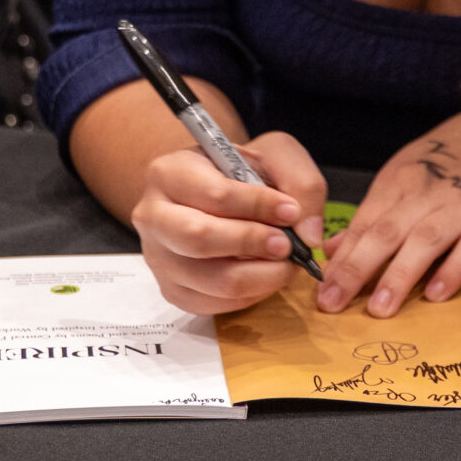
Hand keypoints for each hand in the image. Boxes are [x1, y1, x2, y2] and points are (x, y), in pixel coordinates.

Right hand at [133, 132, 326, 315]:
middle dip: (253, 243)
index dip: (258, 206)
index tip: (291, 211)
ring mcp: (158, 258)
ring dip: (261, 275)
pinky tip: (265, 274)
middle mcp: (152, 216)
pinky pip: (215, 305)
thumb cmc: (241, 172)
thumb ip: (300, 183)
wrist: (213, 192)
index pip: (214, 195)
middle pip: (199, 239)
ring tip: (284, 262)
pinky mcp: (172, 291)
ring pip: (212, 279)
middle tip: (287, 244)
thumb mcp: (274, 155)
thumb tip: (307, 235)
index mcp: (169, 173)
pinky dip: (251, 294)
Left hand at [315, 99, 460, 318]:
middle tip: (333, 303)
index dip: (340, 260)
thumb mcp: (403, 177)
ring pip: (424, 241)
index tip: (320, 291)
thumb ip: (371, 217)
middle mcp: (425, 195)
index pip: (363, 225)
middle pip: (385, 233)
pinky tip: (436, 294)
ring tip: (379, 309)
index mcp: (397, 184)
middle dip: (356, 270)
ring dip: (399, 275)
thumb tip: (332, 252)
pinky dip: (454, 270)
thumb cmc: (448, 164)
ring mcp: (460, 208)